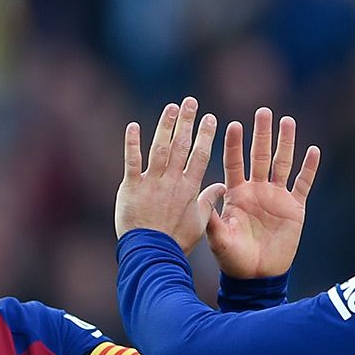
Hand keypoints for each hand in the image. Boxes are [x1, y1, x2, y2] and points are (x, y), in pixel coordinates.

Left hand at [116, 97, 218, 252]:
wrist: (152, 253)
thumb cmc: (176, 240)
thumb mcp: (200, 222)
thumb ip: (209, 201)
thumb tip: (223, 186)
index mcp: (189, 188)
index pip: (200, 155)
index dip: (205, 135)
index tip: (209, 117)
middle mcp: (172, 181)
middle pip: (181, 145)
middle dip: (187, 122)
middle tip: (190, 102)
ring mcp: (151, 182)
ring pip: (160, 148)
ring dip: (165, 126)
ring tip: (171, 107)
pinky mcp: (131, 187)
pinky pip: (131, 161)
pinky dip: (132, 143)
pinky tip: (133, 126)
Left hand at [202, 108, 319, 277]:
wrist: (257, 276)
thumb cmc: (233, 258)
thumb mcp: (219, 237)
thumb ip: (213, 218)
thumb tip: (203, 197)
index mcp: (237, 193)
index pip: (234, 162)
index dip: (234, 145)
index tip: (233, 125)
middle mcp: (257, 190)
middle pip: (260, 156)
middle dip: (262, 134)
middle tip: (263, 112)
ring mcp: (277, 197)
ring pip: (283, 164)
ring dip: (286, 143)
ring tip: (287, 121)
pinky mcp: (295, 208)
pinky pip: (303, 184)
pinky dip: (309, 168)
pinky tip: (313, 150)